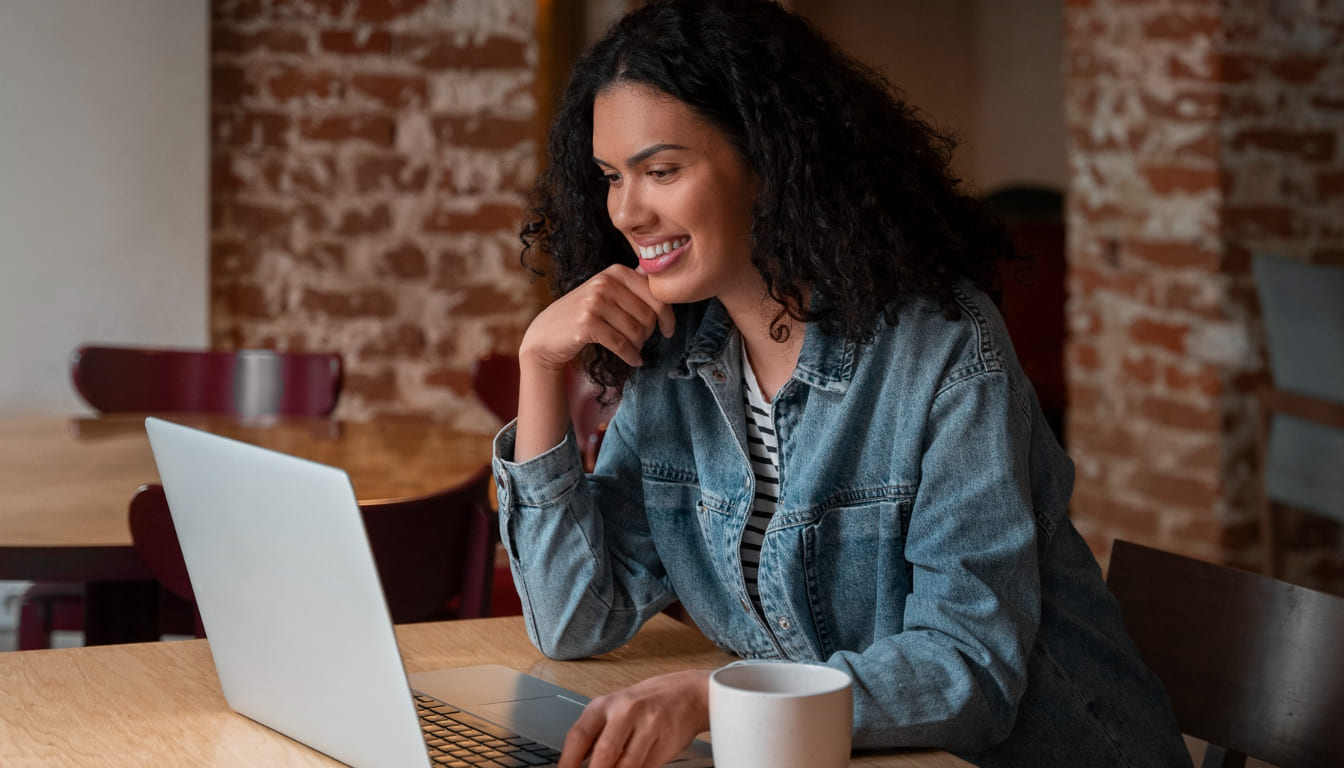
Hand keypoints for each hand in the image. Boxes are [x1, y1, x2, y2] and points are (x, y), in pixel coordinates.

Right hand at [519, 264, 674, 372]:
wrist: (547, 334)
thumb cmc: (583, 315)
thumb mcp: (606, 292)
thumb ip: (632, 284)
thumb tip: (662, 274)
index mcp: (616, 272)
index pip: (656, 294)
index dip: (667, 316)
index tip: (669, 330)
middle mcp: (605, 283)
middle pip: (648, 315)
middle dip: (649, 334)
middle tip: (642, 342)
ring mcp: (595, 302)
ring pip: (636, 331)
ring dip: (639, 346)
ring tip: (634, 350)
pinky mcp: (587, 324)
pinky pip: (621, 344)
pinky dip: (631, 356)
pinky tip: (633, 360)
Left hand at [559, 669, 710, 767]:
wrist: (688, 693)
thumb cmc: (646, 703)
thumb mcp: (615, 709)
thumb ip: (596, 734)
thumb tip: (576, 763)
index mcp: (605, 704)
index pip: (578, 736)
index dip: (568, 762)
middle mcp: (626, 711)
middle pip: (603, 752)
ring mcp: (648, 725)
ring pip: (626, 764)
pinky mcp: (666, 741)